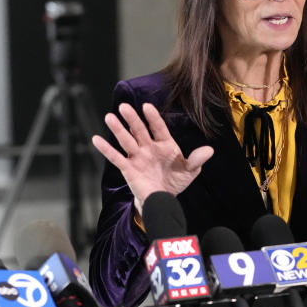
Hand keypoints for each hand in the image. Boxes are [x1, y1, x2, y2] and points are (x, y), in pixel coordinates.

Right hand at [91, 102, 213, 210]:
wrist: (163, 199)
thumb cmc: (175, 181)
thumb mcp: (189, 170)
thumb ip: (196, 159)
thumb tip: (209, 150)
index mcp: (164, 144)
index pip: (158, 127)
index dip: (152, 117)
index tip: (147, 107)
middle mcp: (148, 147)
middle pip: (139, 130)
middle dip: (132, 119)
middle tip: (124, 106)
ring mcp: (137, 156)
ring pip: (126, 140)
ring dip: (118, 130)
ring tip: (109, 117)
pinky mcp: (128, 168)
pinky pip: (116, 157)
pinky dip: (106, 149)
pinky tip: (96, 139)